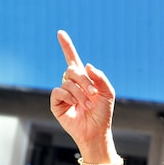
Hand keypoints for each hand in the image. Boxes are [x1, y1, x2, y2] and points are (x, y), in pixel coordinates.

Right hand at [50, 30, 115, 156]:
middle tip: (93, 93)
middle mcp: (71, 83)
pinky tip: (74, 105)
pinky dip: (68, 96)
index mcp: (83, 78)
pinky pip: (58, 91)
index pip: (72, 58)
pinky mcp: (56, 104)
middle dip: (84, 81)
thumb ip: (100, 76)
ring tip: (86, 104)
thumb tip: (86, 65)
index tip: (60, 33)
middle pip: (72, 70)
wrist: (96, 131)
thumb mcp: (107, 92)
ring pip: (67, 82)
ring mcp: (63, 93)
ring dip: (79, 93)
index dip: (66, 46)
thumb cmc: (103, 112)